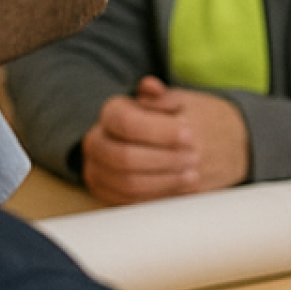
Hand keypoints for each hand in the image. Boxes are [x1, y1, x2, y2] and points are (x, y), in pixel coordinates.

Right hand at [80, 77, 248, 203]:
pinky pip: (132, 202)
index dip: (159, 131)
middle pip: (124, 157)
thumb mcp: (177, 103)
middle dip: (164, 160)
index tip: (190, 134)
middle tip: (194, 158)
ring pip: (128, 183)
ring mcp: (99, 170)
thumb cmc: (179, 120)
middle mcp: (97, 141)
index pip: (126, 122)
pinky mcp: (110, 194)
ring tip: (192, 174)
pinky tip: (184, 188)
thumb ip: (164, 98)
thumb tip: (151, 87)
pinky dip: (161, 196)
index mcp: (111, 113)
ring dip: (165, 181)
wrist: (176, 143)